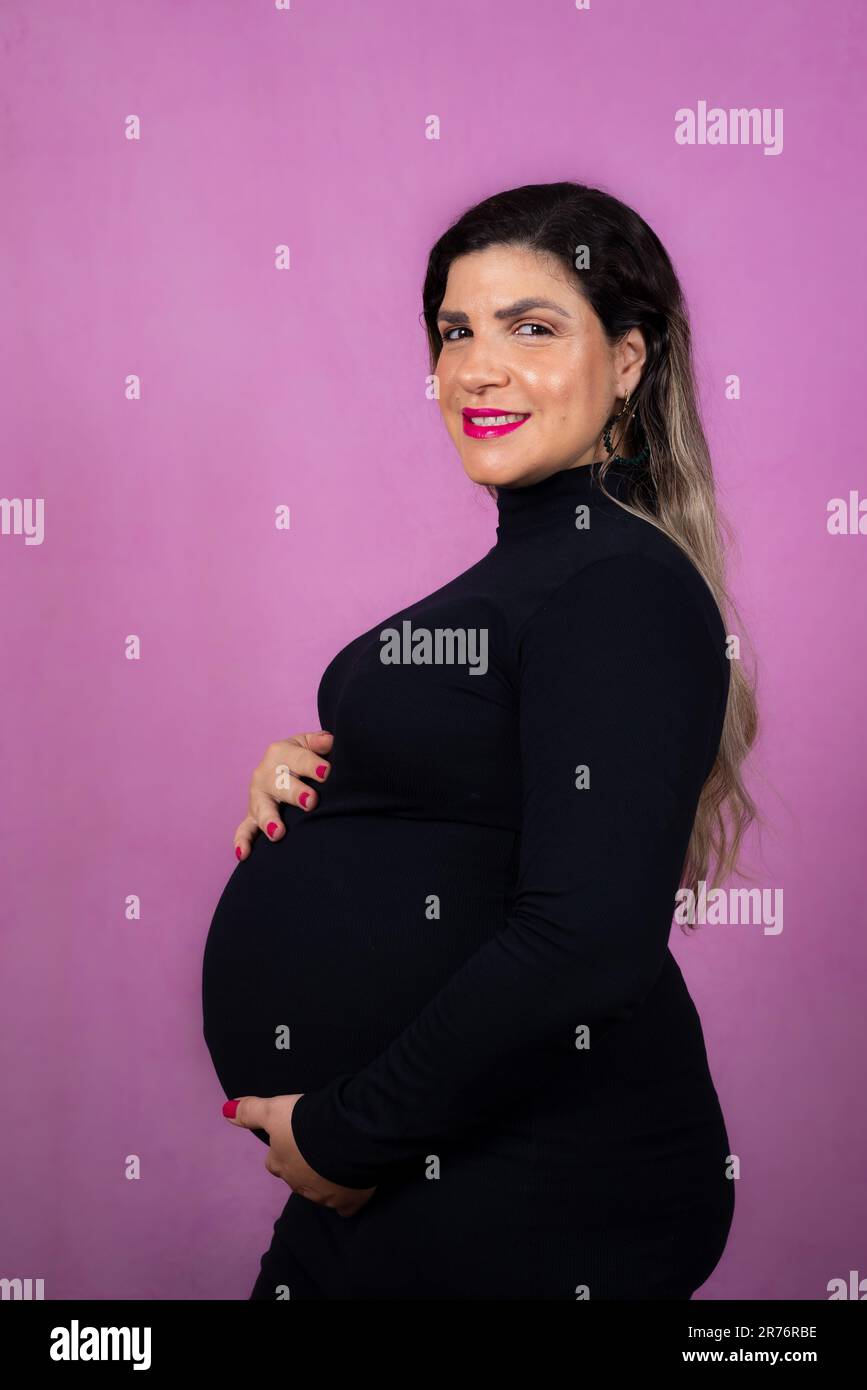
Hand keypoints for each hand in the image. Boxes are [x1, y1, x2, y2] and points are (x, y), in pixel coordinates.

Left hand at [223, 1093, 375, 1217]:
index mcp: (280, 1164)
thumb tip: (225, 1110)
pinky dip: (347, 1198)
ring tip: (338, 1161)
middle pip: (296, 1177)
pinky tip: (353, 1186)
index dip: (282, 1152)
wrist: (347, 1137)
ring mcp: (323, 1196)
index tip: (293, 1139)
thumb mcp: (275, 1110)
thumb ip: (251, 1110)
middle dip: (304, 1166)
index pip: (273, 1162)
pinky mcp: (348, 1202)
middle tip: (318, 1147)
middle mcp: (298, 1184)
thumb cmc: (307, 1122)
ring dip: (324, 1180)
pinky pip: (344, 1206)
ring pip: (319, 1192)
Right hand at [233, 731, 333, 860]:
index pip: (299, 758)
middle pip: (279, 783)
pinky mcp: (252, 816)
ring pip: (262, 808)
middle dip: (295, 792)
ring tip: (278, 832)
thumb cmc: (302, 757)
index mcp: (281, 753)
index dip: (313, 765)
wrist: (283, 768)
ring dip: (269, 819)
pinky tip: (244, 854)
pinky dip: (242, 841)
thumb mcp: (308, 744)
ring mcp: (258, 797)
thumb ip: (318, 742)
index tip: (327, 772)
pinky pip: (245, 830)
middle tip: (310, 801)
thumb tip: (329, 741)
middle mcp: (265, 774)